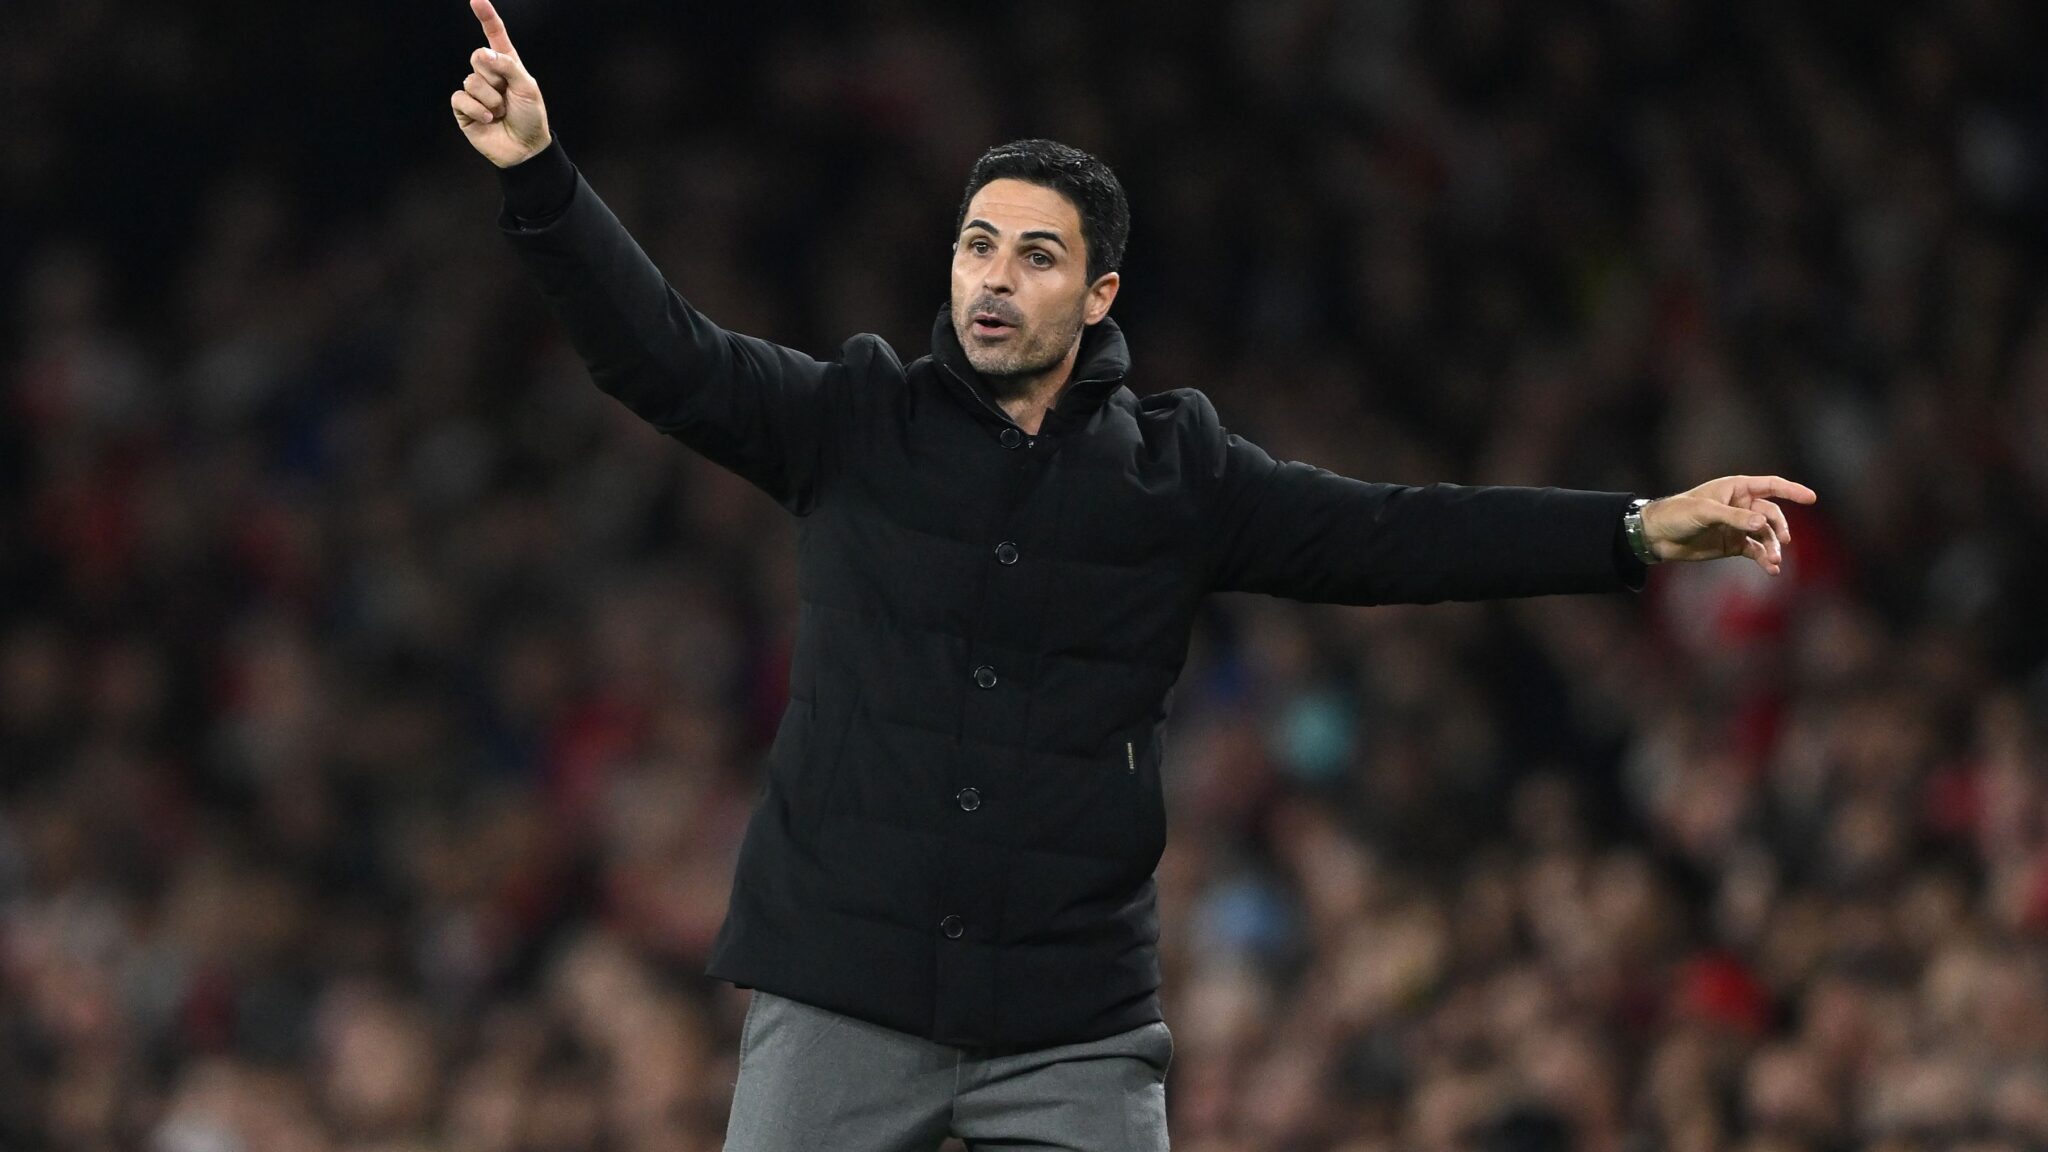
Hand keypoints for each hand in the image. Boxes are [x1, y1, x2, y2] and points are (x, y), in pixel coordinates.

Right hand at [451, 0, 550, 167]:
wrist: (525, 149)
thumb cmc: (531, 117)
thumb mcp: (527, 87)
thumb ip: (507, 66)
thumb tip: (482, 53)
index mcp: (507, 64)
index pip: (494, 35)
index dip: (486, 16)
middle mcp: (488, 74)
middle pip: (478, 57)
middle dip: (494, 77)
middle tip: (507, 95)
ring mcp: (474, 91)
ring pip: (471, 80)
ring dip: (490, 99)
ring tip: (501, 112)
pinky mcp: (464, 108)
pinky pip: (461, 98)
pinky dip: (478, 109)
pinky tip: (490, 120)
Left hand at [1639, 475, 1816, 574]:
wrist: (1658, 536)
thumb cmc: (1678, 514)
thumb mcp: (1705, 512)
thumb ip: (1735, 517)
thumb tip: (1762, 523)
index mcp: (1736, 489)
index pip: (1771, 486)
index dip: (1792, 490)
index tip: (1812, 498)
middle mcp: (1741, 506)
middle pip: (1772, 514)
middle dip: (1780, 527)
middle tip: (1783, 541)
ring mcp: (1739, 526)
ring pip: (1766, 535)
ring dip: (1773, 548)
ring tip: (1775, 561)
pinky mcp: (1734, 545)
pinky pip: (1756, 551)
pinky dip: (1764, 559)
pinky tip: (1771, 569)